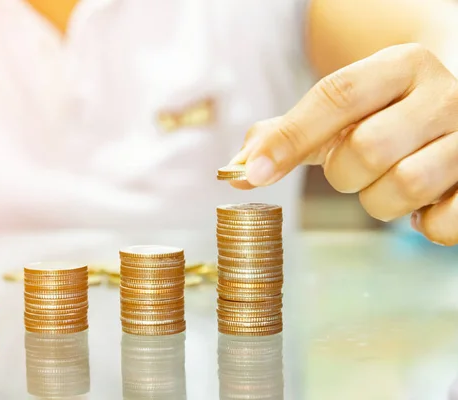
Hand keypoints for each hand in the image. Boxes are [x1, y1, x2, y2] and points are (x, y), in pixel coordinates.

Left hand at [230, 43, 457, 245]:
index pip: (336, 96)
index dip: (291, 137)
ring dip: (378, 201)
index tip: (254, 172)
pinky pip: (444, 223)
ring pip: (404, 186)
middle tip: (356, 169)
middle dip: (344, 174)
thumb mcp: (340, 112)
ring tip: (389, 183)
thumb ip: (288, 134)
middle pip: (367, 149)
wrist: (455, 111)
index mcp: (399, 67)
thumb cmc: (385, 117)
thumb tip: (237, 170)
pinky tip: (422, 205)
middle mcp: (444, 94)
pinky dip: (422, 225)